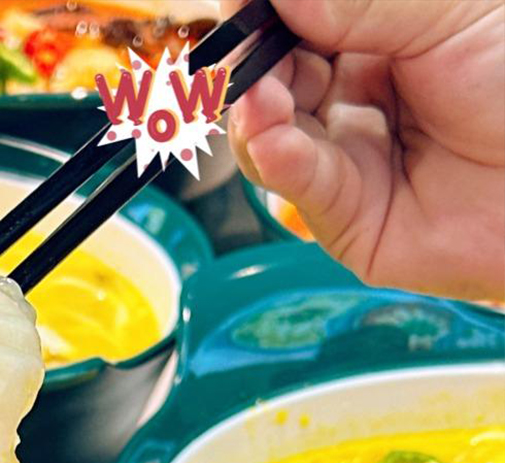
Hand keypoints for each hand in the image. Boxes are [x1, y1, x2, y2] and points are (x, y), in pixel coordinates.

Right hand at [227, 1, 504, 300]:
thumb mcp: (446, 13)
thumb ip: (357, 1)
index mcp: (377, 36)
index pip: (294, 21)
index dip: (258, 14)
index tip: (236, 6)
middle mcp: (356, 96)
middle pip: (271, 77)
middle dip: (248, 63)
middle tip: (235, 52)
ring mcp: (349, 159)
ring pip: (270, 138)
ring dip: (255, 115)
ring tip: (258, 97)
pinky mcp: (352, 222)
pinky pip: (303, 188)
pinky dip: (280, 162)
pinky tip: (273, 138)